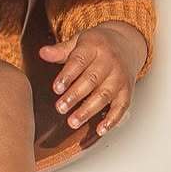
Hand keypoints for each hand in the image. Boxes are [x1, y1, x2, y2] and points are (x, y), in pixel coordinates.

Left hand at [40, 20, 147, 134]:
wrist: (126, 42)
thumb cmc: (97, 44)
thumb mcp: (78, 41)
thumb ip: (60, 50)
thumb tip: (43, 53)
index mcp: (94, 46)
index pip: (79, 61)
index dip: (67, 76)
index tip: (56, 88)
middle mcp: (110, 61)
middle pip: (92, 80)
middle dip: (75, 95)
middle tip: (60, 108)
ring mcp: (120, 77)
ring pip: (105, 95)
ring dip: (89, 110)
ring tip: (73, 122)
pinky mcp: (127, 90)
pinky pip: (122, 106)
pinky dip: (112, 119)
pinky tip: (100, 129)